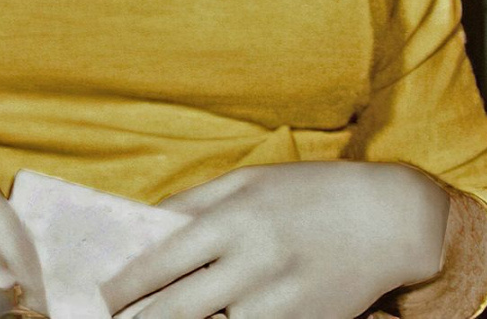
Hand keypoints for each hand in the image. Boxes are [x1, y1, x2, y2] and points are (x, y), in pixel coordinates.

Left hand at [100, 162, 449, 318]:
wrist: (384, 219)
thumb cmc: (308, 193)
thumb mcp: (248, 181)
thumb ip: (195, 202)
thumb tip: (147, 225)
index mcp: (233, 217)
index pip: (162, 259)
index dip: (126, 284)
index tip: (103, 298)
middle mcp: (250, 261)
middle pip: (178, 307)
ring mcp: (276, 301)